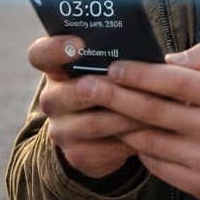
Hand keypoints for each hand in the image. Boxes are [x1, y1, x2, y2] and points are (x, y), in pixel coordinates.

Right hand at [28, 35, 140, 178]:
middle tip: (143, 85)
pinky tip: (153, 134)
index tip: (81, 43)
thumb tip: (151, 53)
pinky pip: (107, 149)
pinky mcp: (76, 155)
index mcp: (55, 68)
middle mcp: (52, 98)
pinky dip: (132, 141)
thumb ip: (117, 57)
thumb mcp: (108, 68)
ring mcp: (60, 129)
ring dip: (129, 116)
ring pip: (97, 123)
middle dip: (113, 89)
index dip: (56, 47)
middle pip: (76, 91)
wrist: (101, 134)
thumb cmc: (112, 86)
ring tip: (158, 109)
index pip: (40, 54)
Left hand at [75, 42, 199, 199]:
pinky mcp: (199, 185)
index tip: (114, 67)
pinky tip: (125, 135)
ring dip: (120, 124)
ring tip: (97, 110)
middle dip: (115, 97)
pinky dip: (138, 149)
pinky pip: (157, 165)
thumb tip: (168, 59)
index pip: (175, 82)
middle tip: (86, 87)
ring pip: (150, 140)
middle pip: (154, 111)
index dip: (140, 74)